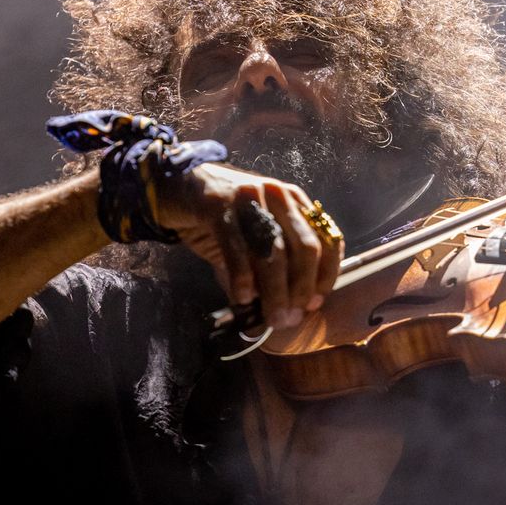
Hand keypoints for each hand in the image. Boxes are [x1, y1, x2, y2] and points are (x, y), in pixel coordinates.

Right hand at [152, 162, 342, 329]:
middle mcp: (278, 195)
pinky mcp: (219, 204)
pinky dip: (242, 279)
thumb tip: (288, 311)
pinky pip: (237, 248)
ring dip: (274, 291)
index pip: (327, 238)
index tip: (314, 303)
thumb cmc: (221, 218)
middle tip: (289, 318)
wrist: (178, 185)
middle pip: (304, 248)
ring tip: (270, 317)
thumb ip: (273, 266)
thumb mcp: (254, 238)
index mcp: (295, 201)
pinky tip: (242, 298)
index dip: (326, 275)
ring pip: (272, 251)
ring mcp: (250, 196)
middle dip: (300, 289)